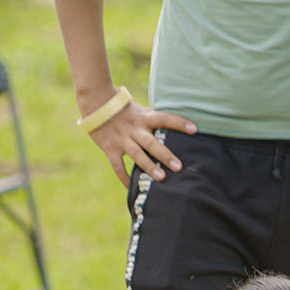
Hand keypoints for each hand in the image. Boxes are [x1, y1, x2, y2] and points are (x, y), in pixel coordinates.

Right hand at [82, 96, 196, 188]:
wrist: (95, 102)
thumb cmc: (123, 108)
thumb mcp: (140, 110)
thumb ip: (154, 119)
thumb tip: (174, 125)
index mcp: (144, 118)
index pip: (164, 118)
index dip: (179, 123)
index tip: (194, 129)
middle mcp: (134, 129)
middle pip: (151, 142)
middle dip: (165, 155)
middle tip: (179, 167)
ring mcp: (122, 139)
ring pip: (137, 155)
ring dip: (149, 167)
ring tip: (161, 178)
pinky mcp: (110, 148)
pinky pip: (118, 166)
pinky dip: (124, 178)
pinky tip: (132, 188)